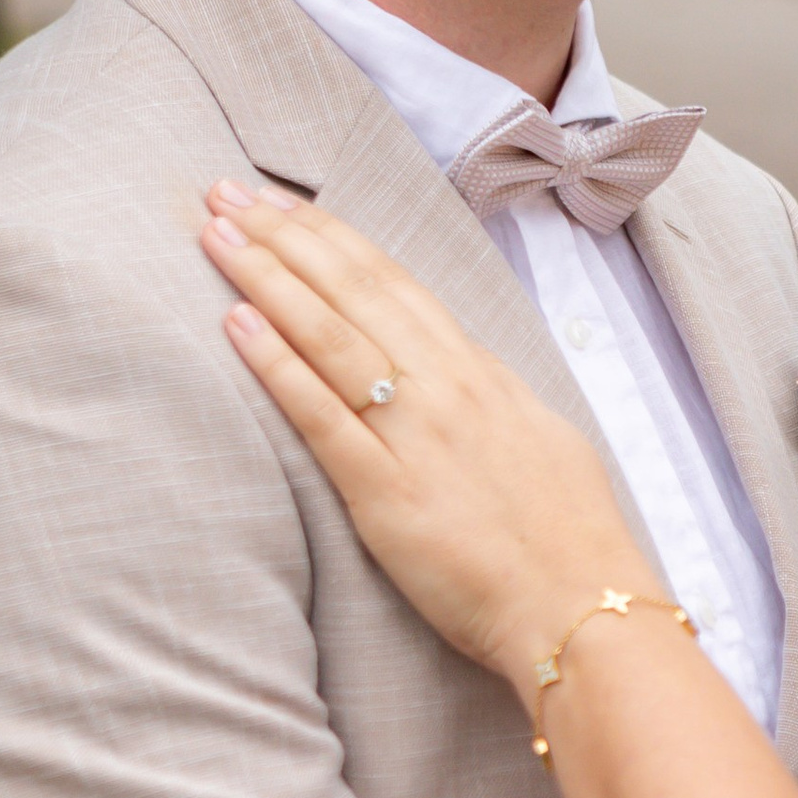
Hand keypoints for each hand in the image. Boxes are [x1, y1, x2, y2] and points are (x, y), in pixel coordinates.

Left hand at [202, 187, 647, 687]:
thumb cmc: (568, 538)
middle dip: (284, 234)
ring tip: (214, 233)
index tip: (285, 203)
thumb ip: (486, 398)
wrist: (584, 607)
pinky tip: (234, 322)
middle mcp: (446, 387)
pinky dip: (275, 363)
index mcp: (480, 372)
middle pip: (352, 289)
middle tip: (226, 191)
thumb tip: (456, 372)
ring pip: (329, 334)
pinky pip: (320, 415)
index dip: (333, 237)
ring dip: (266, 276)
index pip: (394, 283)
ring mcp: (415, 436)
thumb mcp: (538, 438)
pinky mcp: (385, 494)